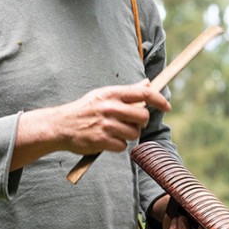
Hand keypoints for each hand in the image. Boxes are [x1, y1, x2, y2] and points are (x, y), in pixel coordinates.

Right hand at [10, 80, 169, 170]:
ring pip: (134, 133)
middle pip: (142, 116)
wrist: (60, 126)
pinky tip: (107, 140)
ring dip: (128, 135)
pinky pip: (122, 145)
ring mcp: (105, 124)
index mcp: (110, 94)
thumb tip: (147, 83)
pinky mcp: (101, 140)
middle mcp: (109, 107)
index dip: (158, 100)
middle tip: (132, 122)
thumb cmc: (85, 110)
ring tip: (115, 131)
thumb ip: (127, 92)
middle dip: (140, 122)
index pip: (142, 94)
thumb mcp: (103, 95)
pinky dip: (117, 145)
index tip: (167, 106)